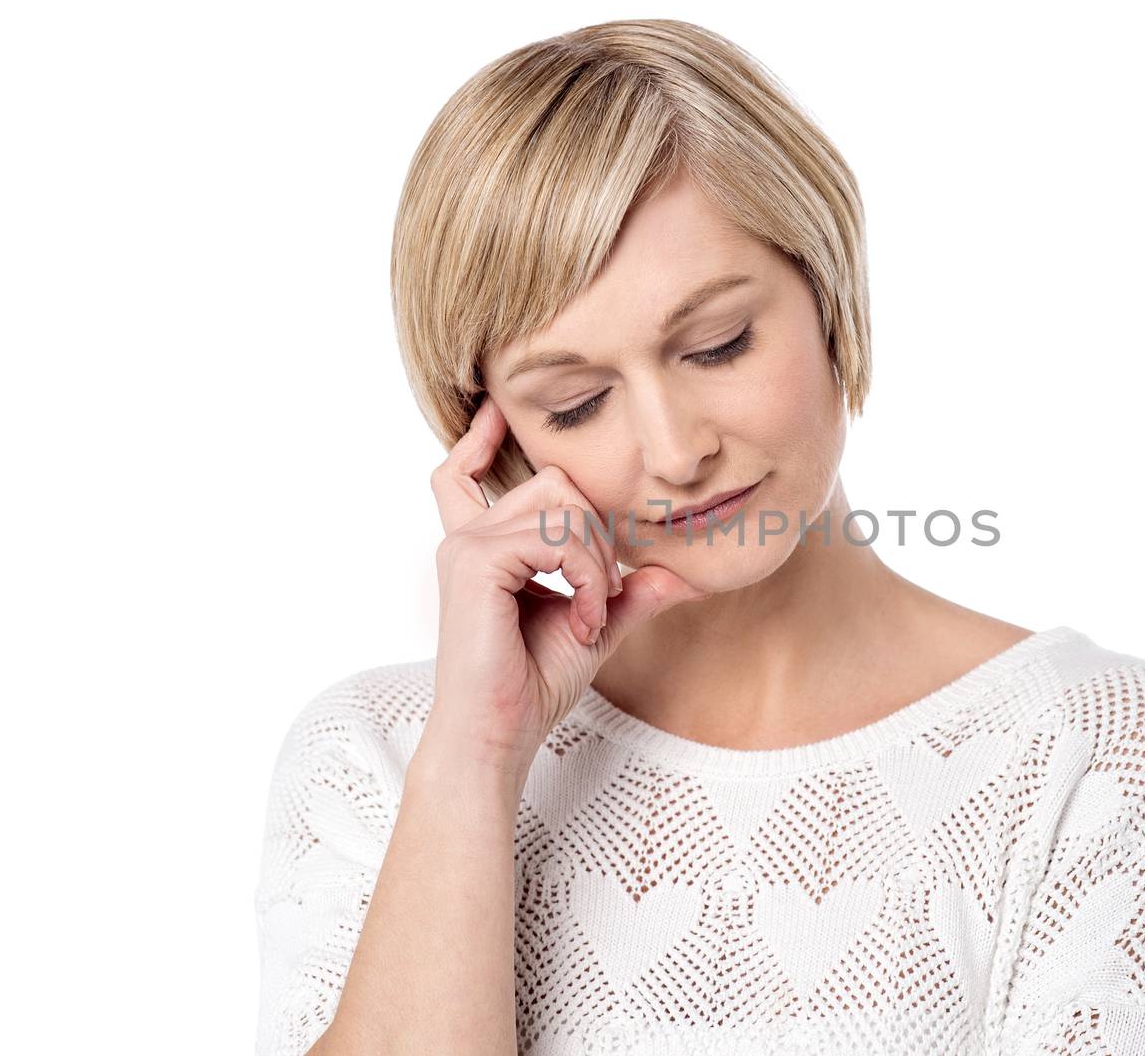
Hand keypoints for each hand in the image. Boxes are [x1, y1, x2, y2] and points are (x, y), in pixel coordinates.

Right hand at [419, 393, 704, 778]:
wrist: (500, 733)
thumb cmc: (533, 685)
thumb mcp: (594, 627)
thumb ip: (629, 594)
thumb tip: (681, 576)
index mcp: (481, 546)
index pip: (463, 473)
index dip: (480, 438)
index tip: (498, 411)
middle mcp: (467, 537)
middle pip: (555, 483)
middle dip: (597, 534)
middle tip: (602, 596)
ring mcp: (467, 545)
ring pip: (563, 506)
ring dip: (596, 561)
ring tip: (592, 613)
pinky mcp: (475, 561)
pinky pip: (557, 538)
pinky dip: (586, 576)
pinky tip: (584, 617)